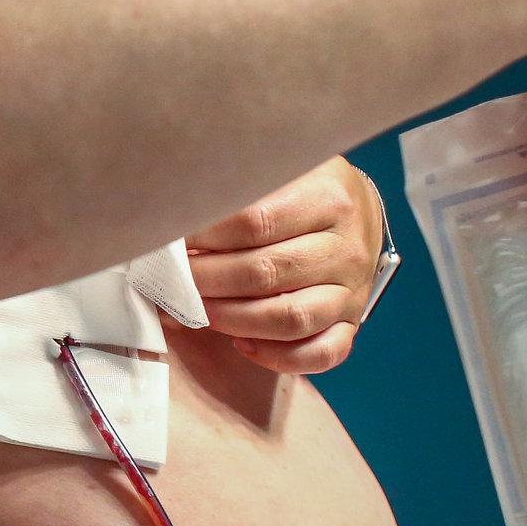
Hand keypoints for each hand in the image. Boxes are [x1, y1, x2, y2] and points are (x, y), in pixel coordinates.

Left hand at [186, 158, 381, 375]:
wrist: (357, 210)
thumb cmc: (302, 188)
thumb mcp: (277, 168)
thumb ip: (234, 189)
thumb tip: (175, 219)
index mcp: (327, 197)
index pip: (254, 221)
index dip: (204, 235)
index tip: (169, 241)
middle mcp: (346, 247)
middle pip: (265, 272)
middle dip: (207, 280)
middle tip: (172, 280)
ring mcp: (352, 289)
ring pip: (290, 318)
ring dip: (232, 319)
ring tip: (196, 310)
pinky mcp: (352, 321)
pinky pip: (321, 353)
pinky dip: (278, 357)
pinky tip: (241, 344)